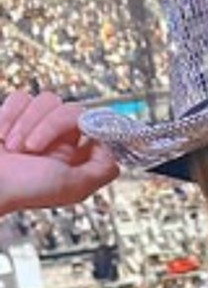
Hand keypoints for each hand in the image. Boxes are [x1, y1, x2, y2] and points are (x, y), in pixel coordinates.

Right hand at [0, 91, 119, 211]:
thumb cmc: (22, 190)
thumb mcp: (72, 187)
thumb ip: (100, 171)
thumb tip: (116, 152)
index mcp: (74, 157)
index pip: (96, 126)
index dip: (92, 123)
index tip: (85, 126)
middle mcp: (57, 140)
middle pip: (71, 108)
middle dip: (49, 126)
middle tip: (31, 149)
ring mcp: (35, 126)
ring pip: (46, 100)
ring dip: (26, 123)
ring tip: (13, 147)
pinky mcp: (12, 115)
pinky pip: (21, 97)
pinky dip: (9, 116)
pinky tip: (1, 137)